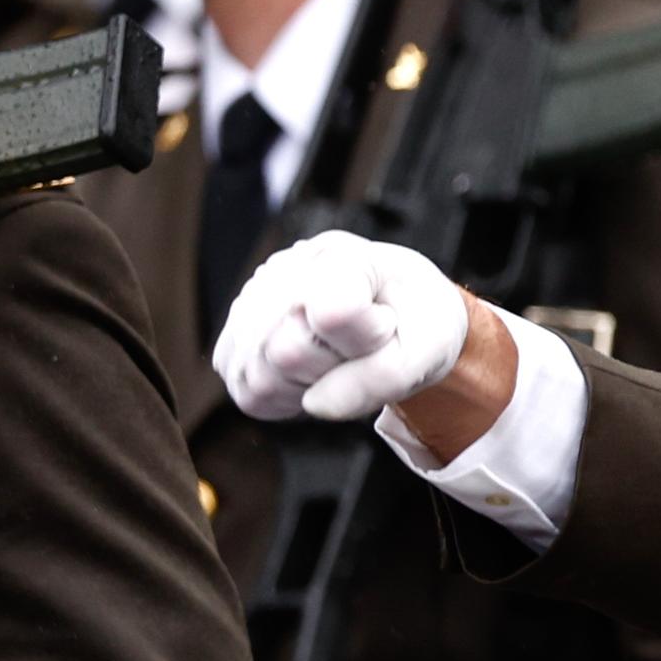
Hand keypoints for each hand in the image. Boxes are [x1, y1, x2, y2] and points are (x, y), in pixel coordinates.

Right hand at [214, 232, 473, 423]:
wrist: (395, 308)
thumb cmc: (413, 320)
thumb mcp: (429, 346)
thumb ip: (383, 376)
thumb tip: (315, 404)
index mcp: (340, 256)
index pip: (334, 312)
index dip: (367, 337)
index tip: (384, 324)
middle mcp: (281, 273)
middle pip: (289, 352)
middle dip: (333, 367)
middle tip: (358, 347)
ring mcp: (248, 307)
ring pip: (261, 378)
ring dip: (307, 384)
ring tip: (335, 357)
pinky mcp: (231, 345)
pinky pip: (250, 394)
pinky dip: (286, 395)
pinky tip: (310, 371)